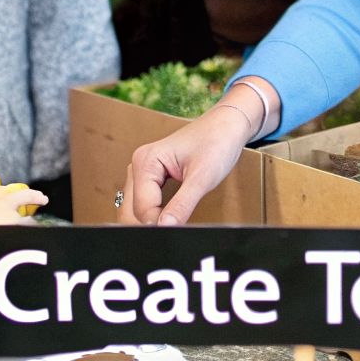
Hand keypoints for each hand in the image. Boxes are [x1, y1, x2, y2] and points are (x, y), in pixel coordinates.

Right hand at [123, 99, 255, 225]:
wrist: (227, 126)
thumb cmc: (217, 142)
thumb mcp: (202, 177)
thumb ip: (182, 204)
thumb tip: (165, 227)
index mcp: (146, 161)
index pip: (142, 207)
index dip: (159, 225)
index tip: (176, 234)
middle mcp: (139, 165)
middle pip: (132, 210)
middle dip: (151, 225)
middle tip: (175, 233)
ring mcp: (143, 172)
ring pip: (135, 209)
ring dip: (151, 222)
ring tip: (174, 226)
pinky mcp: (151, 177)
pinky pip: (144, 203)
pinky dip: (154, 215)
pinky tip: (169, 219)